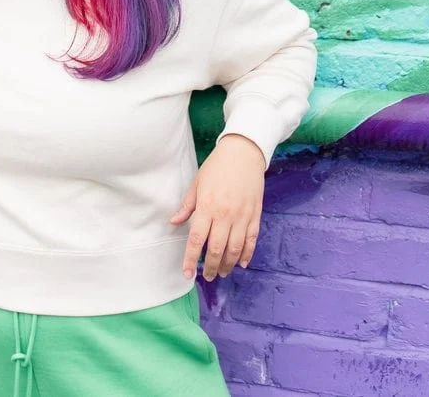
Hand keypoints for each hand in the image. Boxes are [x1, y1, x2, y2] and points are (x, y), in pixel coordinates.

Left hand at [169, 133, 264, 280]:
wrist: (244, 152)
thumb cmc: (217, 166)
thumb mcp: (197, 183)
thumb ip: (187, 206)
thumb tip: (173, 222)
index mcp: (207, 206)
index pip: (197, 239)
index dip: (191, 259)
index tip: (187, 273)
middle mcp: (225, 214)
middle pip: (217, 249)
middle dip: (211, 267)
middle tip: (208, 276)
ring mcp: (242, 215)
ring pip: (235, 249)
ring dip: (228, 265)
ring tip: (222, 272)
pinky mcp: (255, 214)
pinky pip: (251, 240)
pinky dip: (247, 254)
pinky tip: (241, 263)